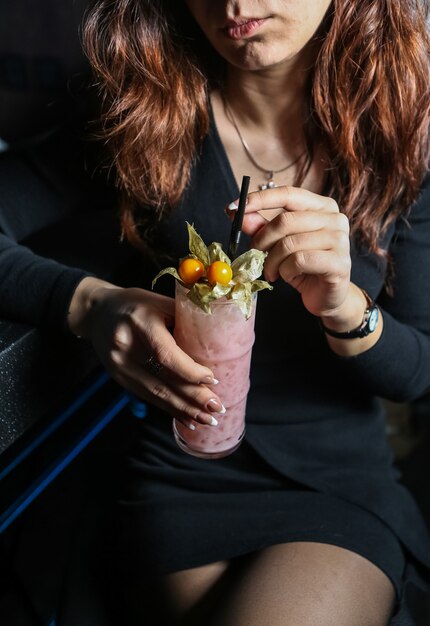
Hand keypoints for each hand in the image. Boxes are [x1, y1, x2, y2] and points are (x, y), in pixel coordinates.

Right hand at [68, 277, 224, 429]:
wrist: (96, 312)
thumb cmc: (134, 304)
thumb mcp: (159, 302)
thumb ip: (185, 319)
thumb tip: (218, 343)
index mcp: (140, 322)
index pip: (166, 354)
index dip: (190, 372)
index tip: (213, 380)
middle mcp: (126, 347)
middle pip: (162, 380)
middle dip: (192, 398)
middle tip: (217, 408)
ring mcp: (119, 366)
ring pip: (155, 393)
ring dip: (183, 409)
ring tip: (207, 420)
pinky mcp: (119, 378)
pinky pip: (147, 396)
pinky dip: (169, 408)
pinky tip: (187, 418)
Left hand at [230, 186, 351, 318]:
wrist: (327, 296)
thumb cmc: (304, 268)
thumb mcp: (279, 244)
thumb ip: (261, 226)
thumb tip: (236, 212)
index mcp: (322, 206)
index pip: (288, 194)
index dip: (259, 199)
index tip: (232, 207)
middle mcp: (335, 219)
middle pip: (285, 220)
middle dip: (262, 239)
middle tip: (255, 254)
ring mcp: (340, 240)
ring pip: (290, 243)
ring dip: (272, 261)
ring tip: (271, 271)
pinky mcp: (339, 263)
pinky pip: (299, 261)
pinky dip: (285, 270)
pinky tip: (286, 277)